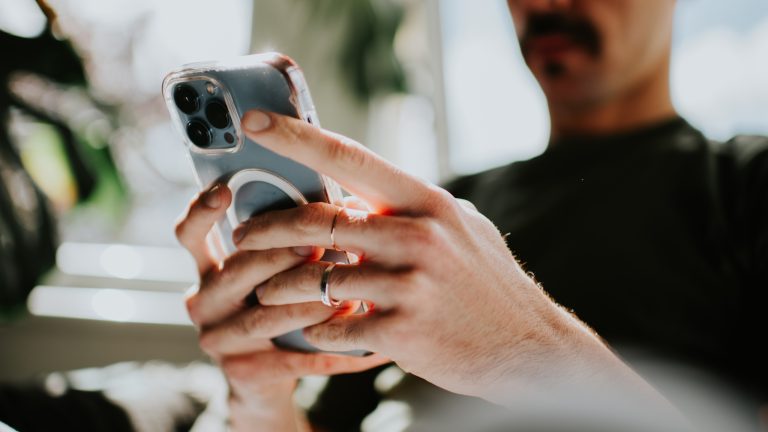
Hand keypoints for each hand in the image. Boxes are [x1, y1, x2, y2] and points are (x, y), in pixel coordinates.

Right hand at [175, 184, 387, 430]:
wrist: (264, 385)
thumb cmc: (277, 314)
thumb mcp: (270, 278)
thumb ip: (285, 245)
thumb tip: (342, 205)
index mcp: (208, 271)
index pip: (190, 235)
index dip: (202, 211)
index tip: (224, 189)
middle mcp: (204, 302)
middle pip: (237, 271)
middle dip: (281, 255)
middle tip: (319, 245)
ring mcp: (218, 340)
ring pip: (266, 315)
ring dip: (311, 304)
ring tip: (351, 296)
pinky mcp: (241, 373)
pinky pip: (294, 359)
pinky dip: (333, 352)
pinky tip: (364, 349)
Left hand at [227, 110, 661, 405]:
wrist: (527, 347)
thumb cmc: (486, 284)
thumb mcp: (458, 227)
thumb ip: (408, 207)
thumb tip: (355, 190)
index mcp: (426, 201)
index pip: (349, 158)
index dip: (296, 136)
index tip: (254, 120)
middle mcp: (418, 234)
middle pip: (318, 221)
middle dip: (266, 229)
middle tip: (242, 238)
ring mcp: (411, 282)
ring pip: (316, 278)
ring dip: (281, 287)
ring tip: (266, 291)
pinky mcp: (403, 331)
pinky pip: (335, 327)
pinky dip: (317, 329)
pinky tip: (317, 329)